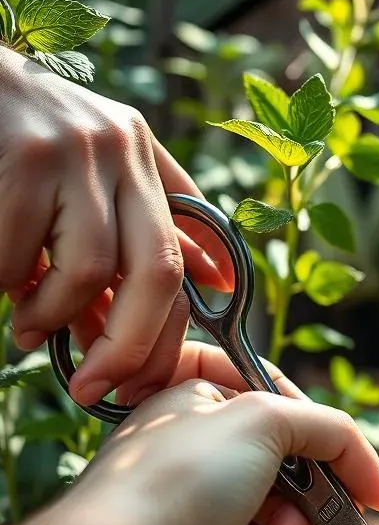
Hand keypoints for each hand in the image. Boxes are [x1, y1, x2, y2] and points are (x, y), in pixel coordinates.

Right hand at [0, 47, 232, 406]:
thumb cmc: (13, 138)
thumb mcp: (91, 167)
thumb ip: (146, 220)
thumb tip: (212, 285)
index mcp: (140, 156)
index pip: (179, 263)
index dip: (168, 334)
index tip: (144, 381)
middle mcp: (120, 150)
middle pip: (157, 275)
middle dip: (130, 346)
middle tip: (94, 387)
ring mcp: (74, 152)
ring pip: (87, 272)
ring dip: (54, 315)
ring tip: (27, 327)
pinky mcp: (23, 157)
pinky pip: (22, 256)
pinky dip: (8, 284)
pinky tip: (1, 283)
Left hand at [0, 347, 378, 524]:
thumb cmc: (180, 482)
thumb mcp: (265, 423)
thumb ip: (330, 431)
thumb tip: (377, 483)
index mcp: (198, 390)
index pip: (284, 398)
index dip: (328, 436)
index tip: (366, 480)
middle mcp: (191, 437)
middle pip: (285, 459)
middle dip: (310, 499)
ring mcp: (189, 491)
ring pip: (272, 507)